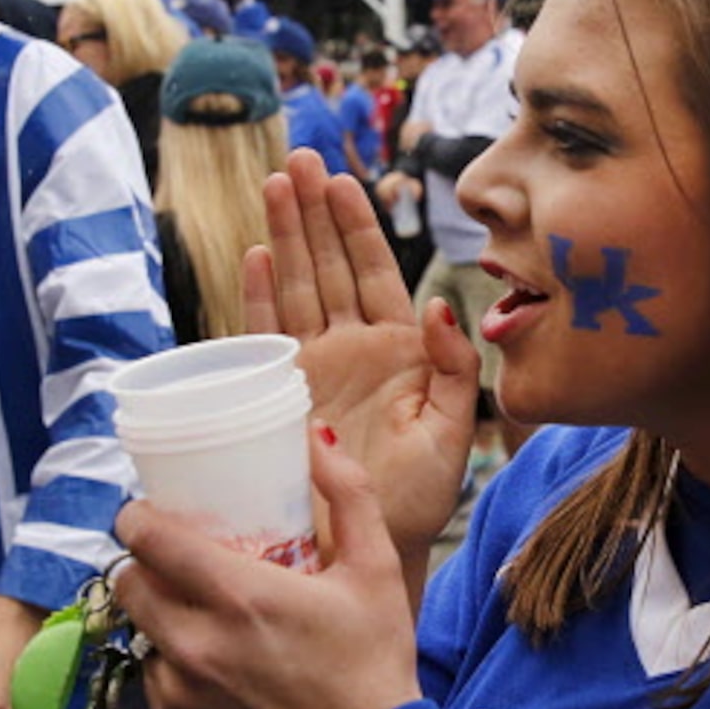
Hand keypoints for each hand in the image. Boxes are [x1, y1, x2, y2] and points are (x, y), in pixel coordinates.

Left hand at [117, 428, 421, 708]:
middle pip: (128, 582)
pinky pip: (151, 683)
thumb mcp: (376, 569)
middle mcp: (197, 643)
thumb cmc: (375, 663)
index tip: (150, 513)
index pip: (147, 539)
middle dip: (144, 566)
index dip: (139, 518)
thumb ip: (348, 494)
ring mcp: (182, 692)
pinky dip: (171, 671)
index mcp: (240, 595)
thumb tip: (314, 440)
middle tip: (174, 563)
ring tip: (196, 616)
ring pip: (138, 632)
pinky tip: (210, 669)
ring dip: (158, 618)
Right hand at [247, 150, 476, 556]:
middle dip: (313, 213)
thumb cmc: (418, 496)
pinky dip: (259, 297)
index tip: (344, 182)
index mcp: (398, 348)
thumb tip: (442, 307)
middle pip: (329, 265)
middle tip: (299, 162)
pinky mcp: (282, 392)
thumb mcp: (452, 429)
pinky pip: (266, 335)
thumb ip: (453, 367)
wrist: (371, 545)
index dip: (357, 226)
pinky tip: (256, 257)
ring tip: (274, 185)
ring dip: (285, 237)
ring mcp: (313, 366)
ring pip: (297, 287)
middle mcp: (351, 347)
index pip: (375, 272)